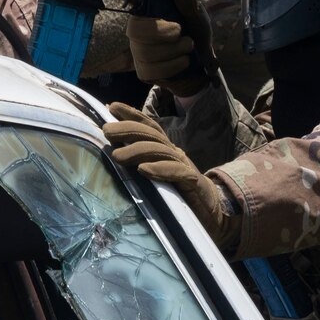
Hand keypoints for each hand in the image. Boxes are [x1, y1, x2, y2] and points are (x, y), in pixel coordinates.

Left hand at [102, 102, 237, 251]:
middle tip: (107, 130)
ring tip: (117, 155)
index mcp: (165, 150)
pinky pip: (176, 173)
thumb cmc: (180, 194)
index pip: (149, 127)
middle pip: (152, 135)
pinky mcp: (193, 184)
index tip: (111, 107)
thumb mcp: (157, 175)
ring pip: (161, 151)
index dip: (132, 115)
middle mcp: (174, 154)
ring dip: (138, 150)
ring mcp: (184, 167)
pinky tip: (143, 169)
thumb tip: (114, 150)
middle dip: (129, 129)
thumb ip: (140, 162)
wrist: (213, 212)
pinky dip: (159, 170)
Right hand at [125, 0, 214, 98]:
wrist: (203, 60)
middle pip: (137, 38)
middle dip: (168, 42)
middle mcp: (137, 32)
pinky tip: (182, 63)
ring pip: (145, 55)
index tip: (178, 27)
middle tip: (188, 40)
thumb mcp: (197, 14)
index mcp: (147, 14)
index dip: (155, 27)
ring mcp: (138, 52)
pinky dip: (171, 68)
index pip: (135, 19)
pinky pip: (149, 71)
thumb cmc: (196, 32)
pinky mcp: (143, 71)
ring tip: (188, 50)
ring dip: (173, 54)